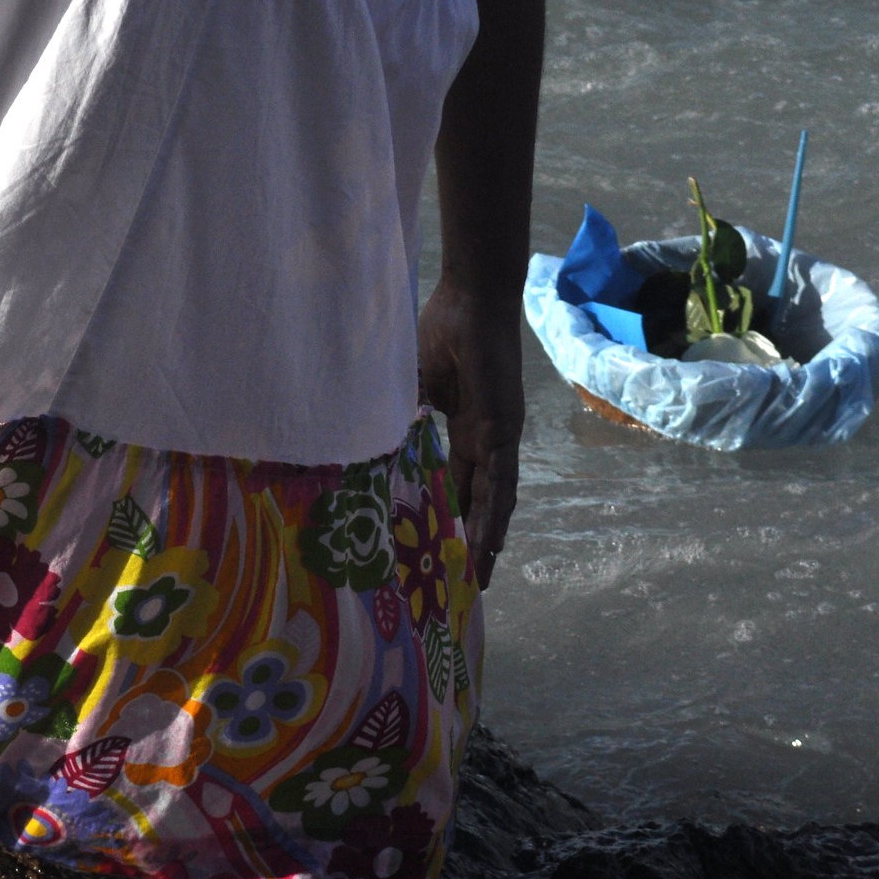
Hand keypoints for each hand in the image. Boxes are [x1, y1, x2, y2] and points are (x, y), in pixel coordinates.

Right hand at [417, 284, 523, 588]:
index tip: (440, 543)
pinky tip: (493, 543)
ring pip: (493, 500)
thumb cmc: (442, 330)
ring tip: (478, 576)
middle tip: (464, 577)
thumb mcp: (415, 384)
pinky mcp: (504, 430)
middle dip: (472, 538)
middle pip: (479, 499)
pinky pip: (500, 482)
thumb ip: (403, 415)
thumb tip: (374, 442)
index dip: (451, 511)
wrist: (471, 300)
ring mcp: (499, 436)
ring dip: (486, 539)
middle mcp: (486, 438)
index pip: (458, 479)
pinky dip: (496, 515)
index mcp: (465, 425)